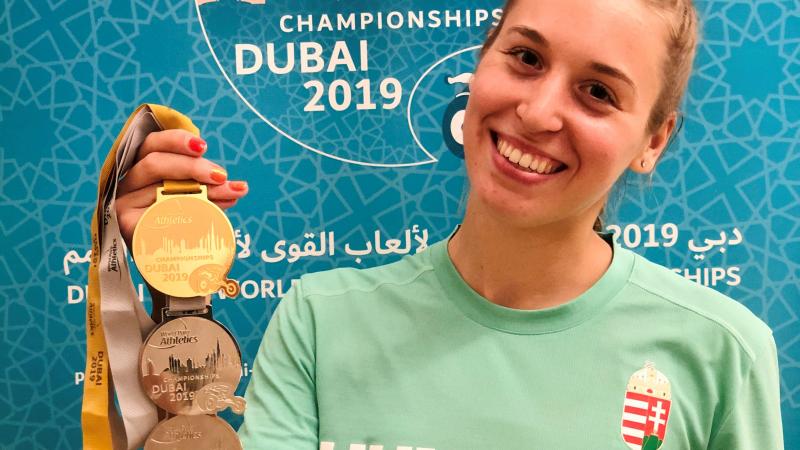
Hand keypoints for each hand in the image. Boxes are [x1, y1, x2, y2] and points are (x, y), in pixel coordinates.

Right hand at [116, 129, 247, 246]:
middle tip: (220, 176)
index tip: (204, 147)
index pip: (153, 145)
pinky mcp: (126, 223)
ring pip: (158, 185)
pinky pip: (155, 210)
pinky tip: (207, 215)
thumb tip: (239, 188)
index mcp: (144, 169)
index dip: (177, 140)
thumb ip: (210, 190)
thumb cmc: (185, 228)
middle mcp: (130, 182)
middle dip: (192, 165)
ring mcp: (124, 202)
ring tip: (227, 193)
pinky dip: (184, 209)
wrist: (171, 267)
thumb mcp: (197, 202)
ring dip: (198, 186)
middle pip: (153, 160)